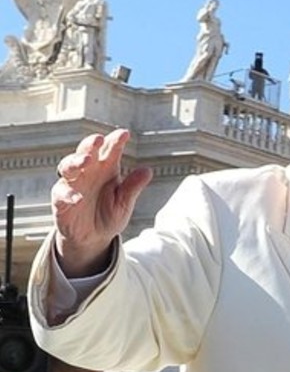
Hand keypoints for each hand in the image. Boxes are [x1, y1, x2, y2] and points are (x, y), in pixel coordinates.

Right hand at [51, 129, 152, 276]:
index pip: (111, 151)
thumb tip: (147, 171)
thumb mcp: (124, 203)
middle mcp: (88, 172)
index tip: (124, 133)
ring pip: (68, 167)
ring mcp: (73, 185)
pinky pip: (61, 194)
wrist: (93, 238)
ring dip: (76, 161)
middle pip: (86, 152)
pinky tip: (77, 198)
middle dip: (91, 144)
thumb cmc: (109, 215)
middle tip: (99, 139)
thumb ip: (132, 188)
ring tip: (87, 161)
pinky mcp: (60, 200)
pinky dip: (68, 194)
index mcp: (107, 169)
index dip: (116, 141)